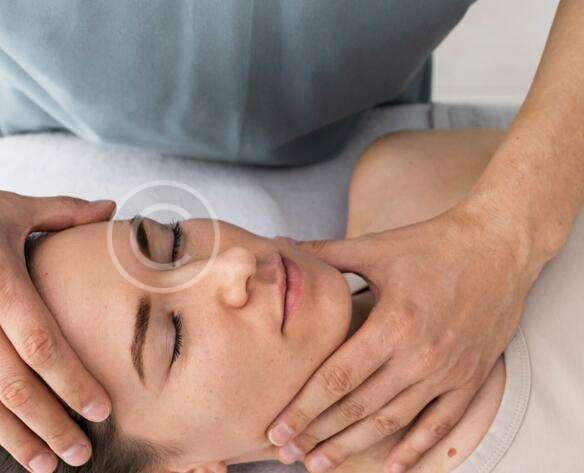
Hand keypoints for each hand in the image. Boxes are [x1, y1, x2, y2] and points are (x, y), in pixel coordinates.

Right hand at [0, 163, 114, 471]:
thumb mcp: (10, 206)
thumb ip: (65, 211)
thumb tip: (113, 207)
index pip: (44, 347)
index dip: (74, 384)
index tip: (102, 411)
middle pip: (16, 386)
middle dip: (52, 427)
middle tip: (80, 455)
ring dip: (13, 438)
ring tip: (43, 465)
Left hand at [267, 204, 540, 471]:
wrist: (499, 246)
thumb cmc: (432, 244)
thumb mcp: (375, 247)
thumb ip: (325, 254)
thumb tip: (279, 246)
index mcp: (392, 324)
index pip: (337, 378)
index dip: (304, 408)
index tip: (277, 430)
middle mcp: (419, 355)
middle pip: (359, 407)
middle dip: (319, 434)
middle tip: (288, 453)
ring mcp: (447, 371)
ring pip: (392, 421)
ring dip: (354, 446)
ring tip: (321, 463)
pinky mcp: (470, 378)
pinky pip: (441, 424)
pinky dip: (415, 449)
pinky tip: (391, 467)